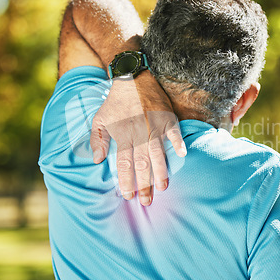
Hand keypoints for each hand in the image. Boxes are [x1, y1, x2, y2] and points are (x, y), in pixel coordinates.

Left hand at [90, 72, 186, 205]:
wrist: (132, 78)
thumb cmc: (115, 102)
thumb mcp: (99, 119)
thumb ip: (97, 140)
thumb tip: (97, 160)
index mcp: (123, 136)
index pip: (124, 164)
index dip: (126, 181)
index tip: (127, 196)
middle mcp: (139, 134)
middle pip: (142, 165)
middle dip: (144, 185)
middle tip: (146, 202)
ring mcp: (154, 126)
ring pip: (158, 154)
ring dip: (161, 172)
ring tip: (163, 187)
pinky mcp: (167, 118)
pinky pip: (174, 133)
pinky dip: (178, 143)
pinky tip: (182, 155)